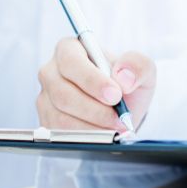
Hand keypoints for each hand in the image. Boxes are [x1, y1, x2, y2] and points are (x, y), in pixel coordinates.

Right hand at [37, 38, 155, 130]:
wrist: (120, 110)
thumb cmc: (125, 84)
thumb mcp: (141, 69)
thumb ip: (137, 65)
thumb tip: (123, 76)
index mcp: (69, 49)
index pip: (71, 62)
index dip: (92, 80)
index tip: (115, 95)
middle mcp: (51, 72)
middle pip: (63, 93)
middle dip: (94, 110)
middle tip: (119, 118)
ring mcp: (45, 98)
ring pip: (60, 116)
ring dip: (92, 126)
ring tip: (115, 128)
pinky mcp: (46, 120)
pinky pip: (60, 133)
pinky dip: (84, 137)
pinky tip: (103, 136)